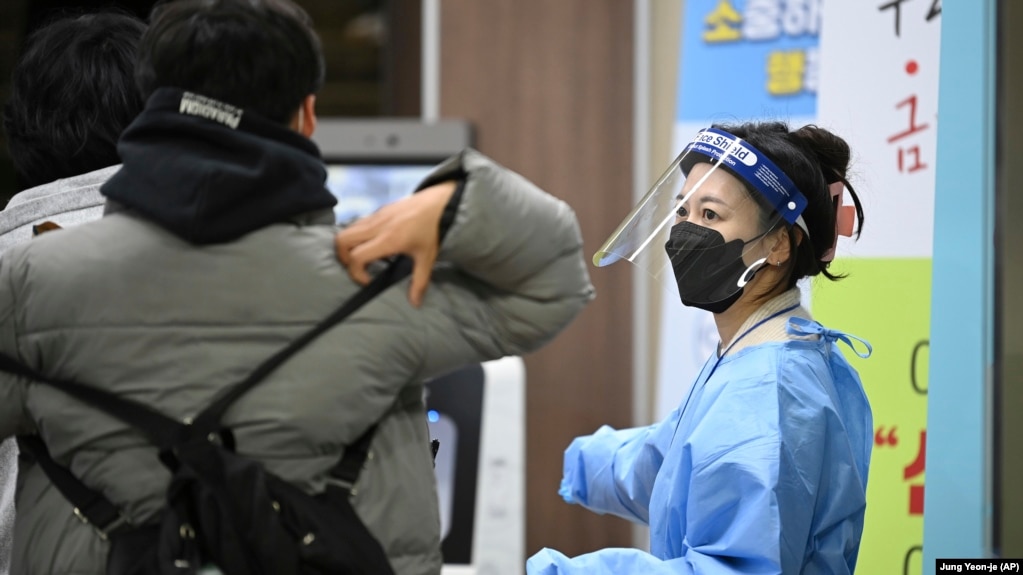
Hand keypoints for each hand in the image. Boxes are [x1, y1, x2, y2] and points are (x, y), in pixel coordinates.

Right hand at [336, 181, 457, 306]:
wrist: (441, 202)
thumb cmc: (434, 231)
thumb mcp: (428, 258)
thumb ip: (419, 282)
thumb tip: (415, 304)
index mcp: (388, 240)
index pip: (357, 257)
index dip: (356, 273)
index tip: (368, 280)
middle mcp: (377, 226)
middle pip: (342, 240)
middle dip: (343, 258)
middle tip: (358, 268)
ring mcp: (375, 216)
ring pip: (347, 230)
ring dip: (348, 246)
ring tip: (363, 257)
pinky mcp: (378, 210)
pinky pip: (357, 223)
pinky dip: (357, 236)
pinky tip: (374, 243)